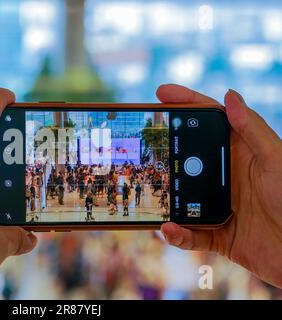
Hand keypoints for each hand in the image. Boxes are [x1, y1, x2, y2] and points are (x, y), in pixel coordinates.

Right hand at [157, 84, 281, 287]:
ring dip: (165, 196)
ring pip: (182, 197)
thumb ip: (252, 129)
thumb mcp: (275, 160)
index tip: (160, 93)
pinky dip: (178, 234)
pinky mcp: (217, 234)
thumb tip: (229, 95)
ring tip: (150, 192)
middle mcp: (226, 177)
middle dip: (164, 151)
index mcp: (241, 154)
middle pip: (187, 158)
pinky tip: (169, 229)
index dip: (185, 104)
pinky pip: (190, 234)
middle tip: (141, 145)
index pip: (209, 122)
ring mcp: (218, 205)